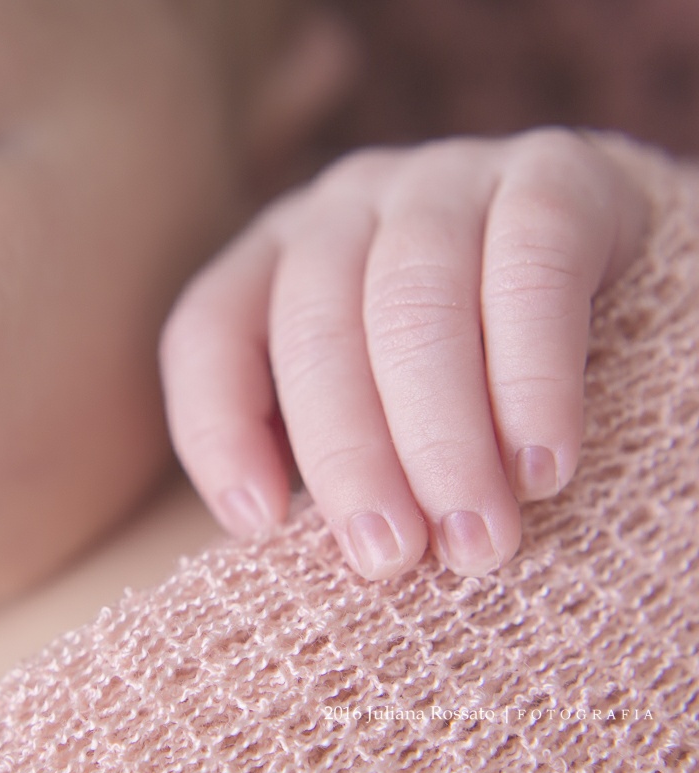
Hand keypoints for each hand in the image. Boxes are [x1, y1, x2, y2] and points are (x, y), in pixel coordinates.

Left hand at [161, 129, 647, 578]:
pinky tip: (542, 465)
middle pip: (314, 327)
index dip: (218, 426)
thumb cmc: (462, 375)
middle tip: (391, 554)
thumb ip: (326, 453)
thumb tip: (280, 538)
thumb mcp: (369, 407)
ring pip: (413, 302)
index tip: (261, 524)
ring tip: (474, 536)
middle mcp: (343, 207)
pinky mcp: (551, 174)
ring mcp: (441, 180)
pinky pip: (530, 272)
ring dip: (441, 434)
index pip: (210, 329)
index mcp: (277, 258)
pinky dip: (533, 380)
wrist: (606, 279)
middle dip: (349, 454)